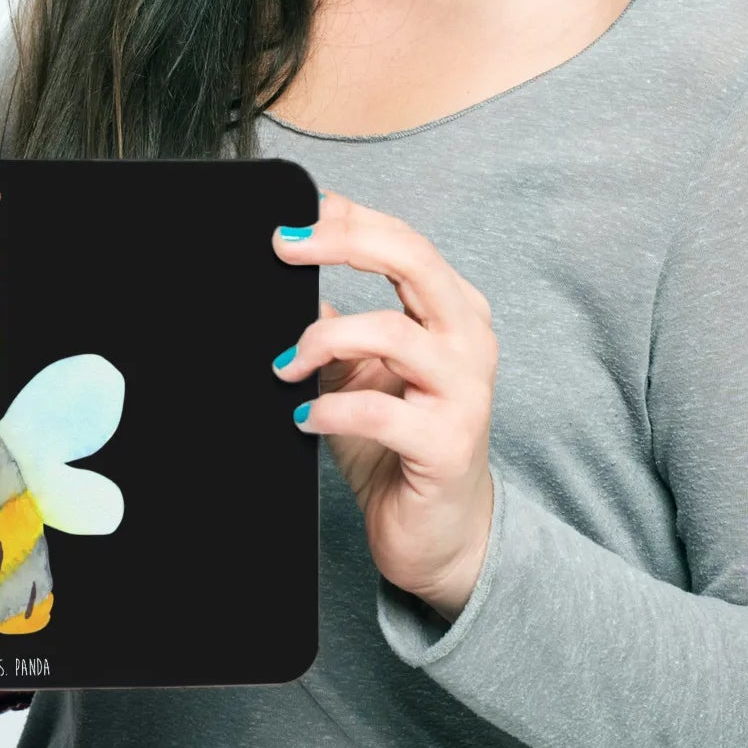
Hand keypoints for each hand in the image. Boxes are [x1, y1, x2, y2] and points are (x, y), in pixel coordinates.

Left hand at [270, 191, 497, 619]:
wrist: (437, 532)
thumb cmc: (395, 443)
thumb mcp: (357, 371)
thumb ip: (332, 324)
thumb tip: (280, 278)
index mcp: (451, 312)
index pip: (404, 241)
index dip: (349, 218)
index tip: (293, 216)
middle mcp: (468, 341)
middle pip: (413, 261)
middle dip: (343, 243)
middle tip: (283, 247)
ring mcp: (464, 392)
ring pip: (390, 332)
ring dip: (321, 339)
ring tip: (284, 366)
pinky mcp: (447, 445)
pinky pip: (379, 411)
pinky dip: (329, 408)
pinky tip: (302, 417)